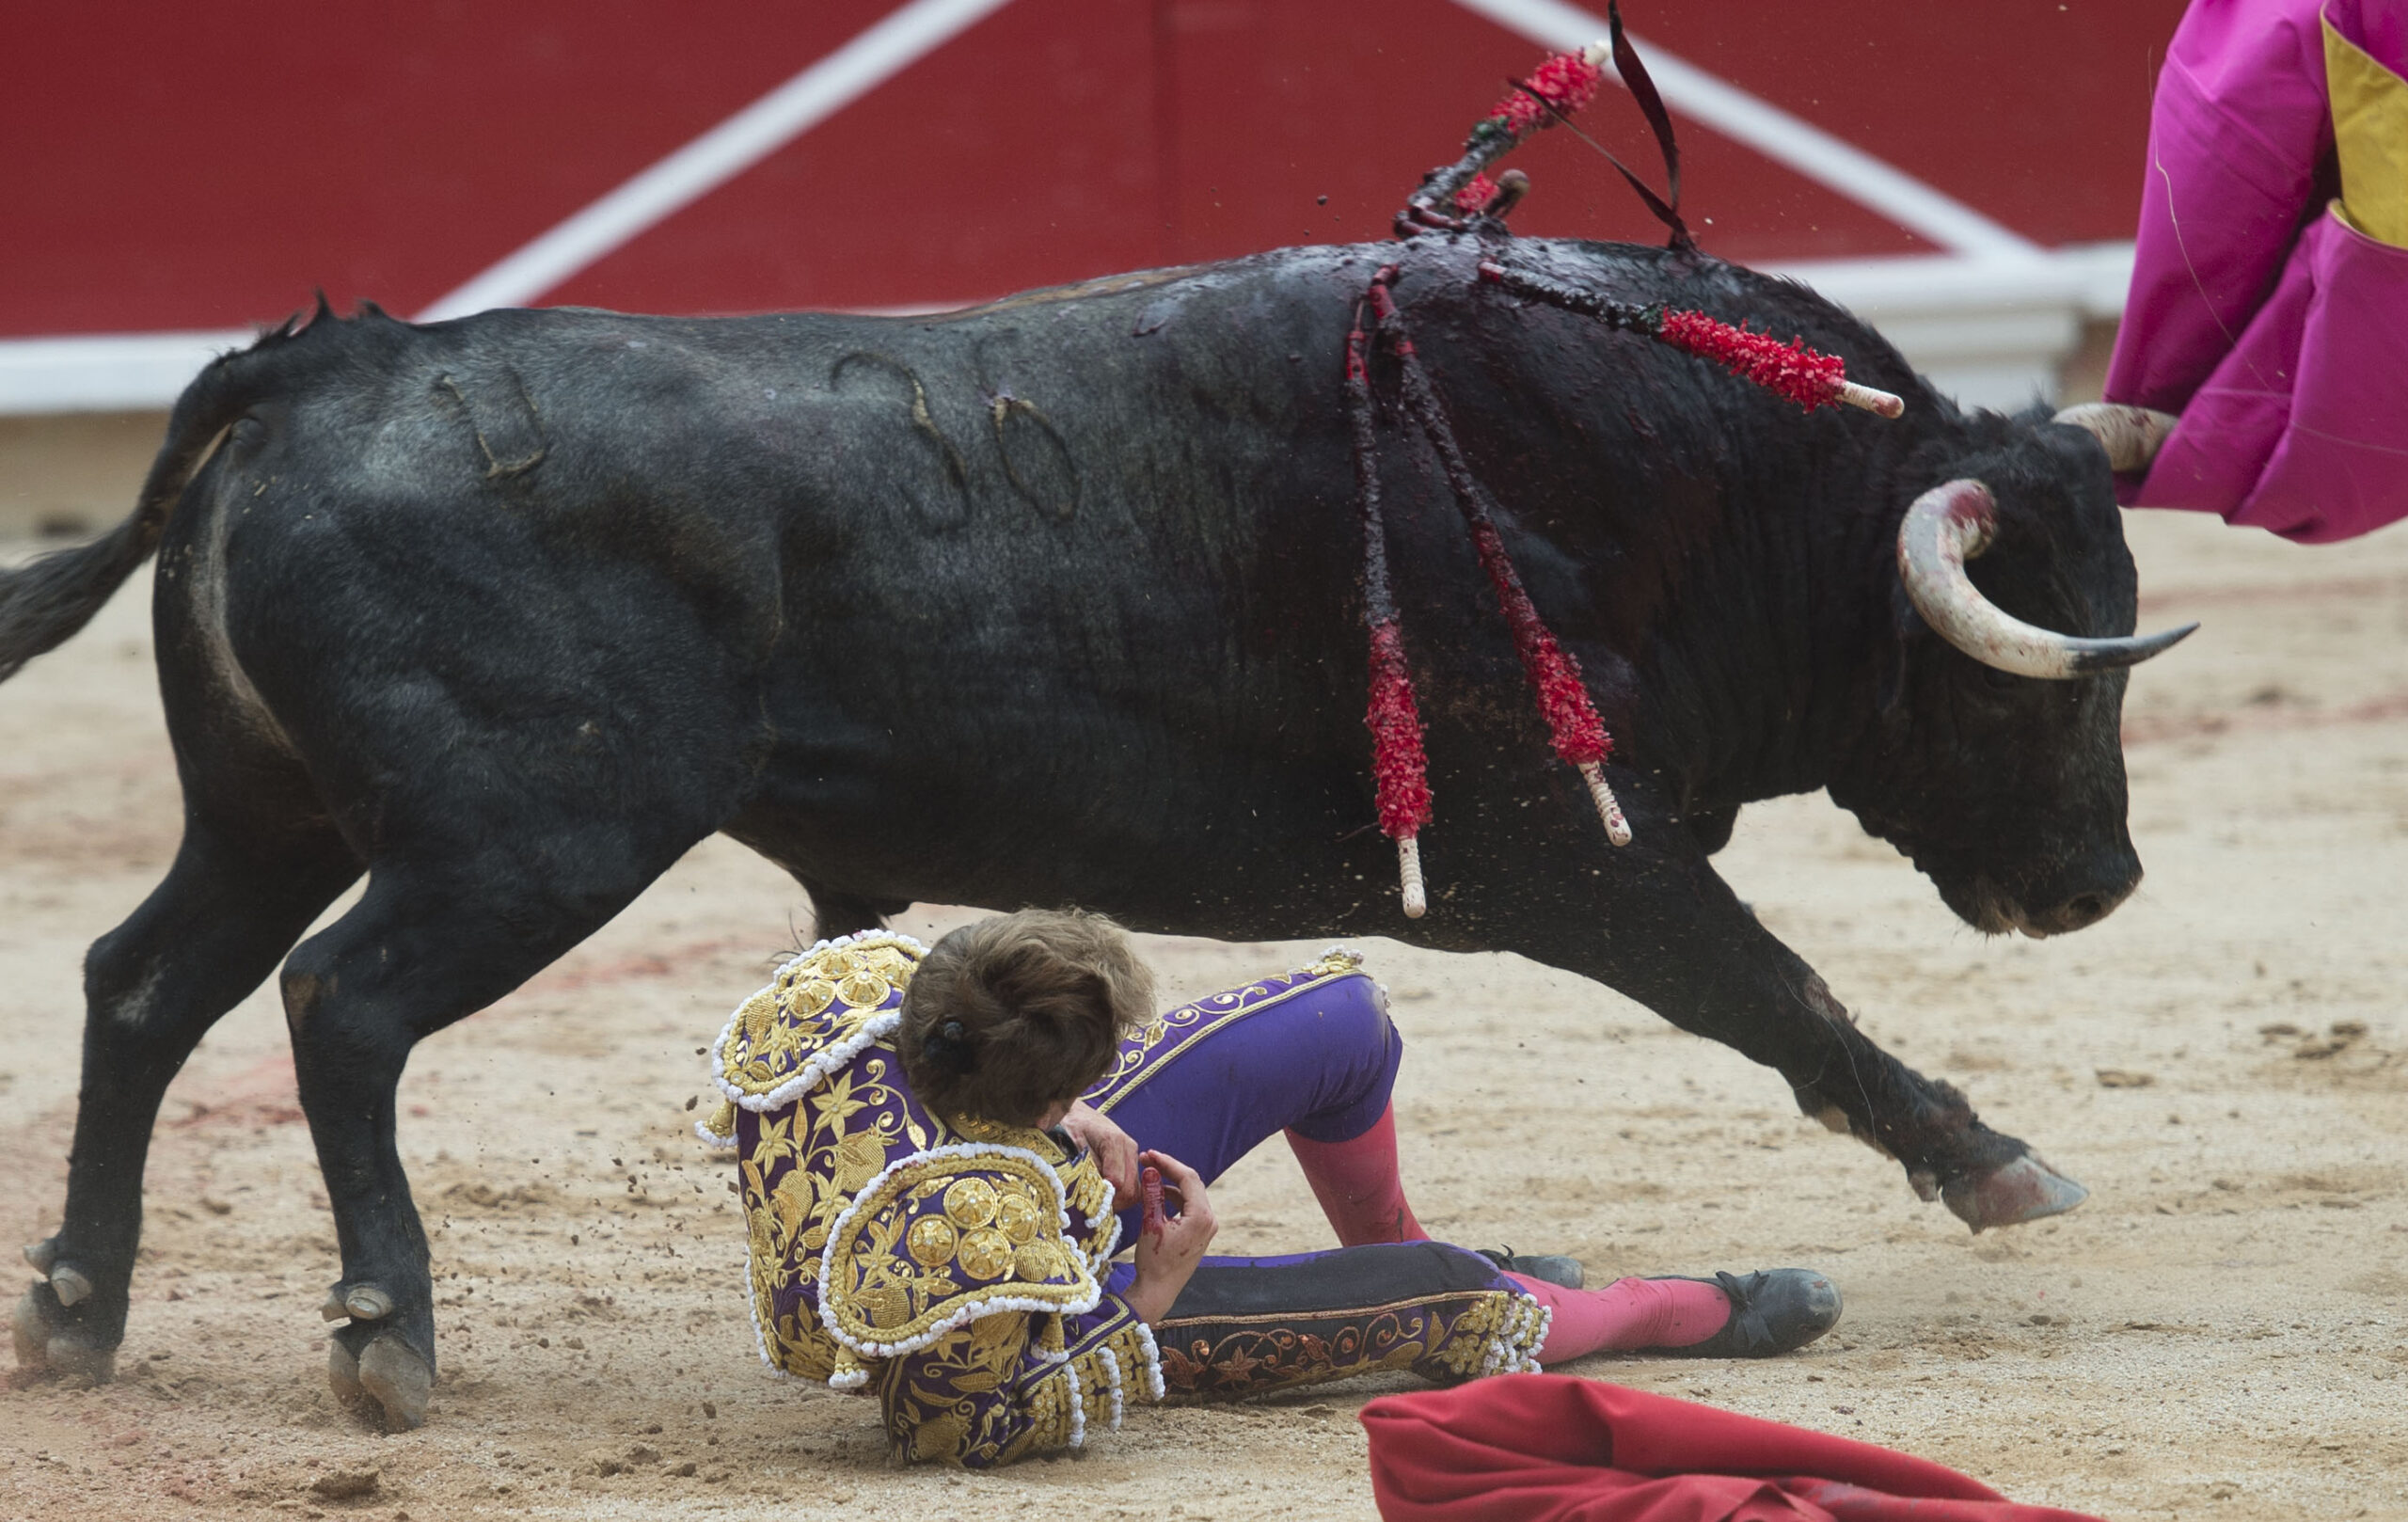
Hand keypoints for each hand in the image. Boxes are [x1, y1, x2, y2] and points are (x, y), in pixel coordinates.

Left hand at [1059, 1100, 1139, 1203]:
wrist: (1076, 1112)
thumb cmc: (1069, 1126)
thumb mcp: (1071, 1145)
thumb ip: (1086, 1166)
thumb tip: (1098, 1189)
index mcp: (1114, 1141)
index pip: (1118, 1182)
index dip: (1104, 1198)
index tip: (1088, 1204)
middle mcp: (1128, 1147)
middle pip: (1131, 1189)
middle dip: (1113, 1202)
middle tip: (1093, 1208)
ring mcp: (1132, 1153)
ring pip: (1135, 1189)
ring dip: (1119, 1200)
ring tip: (1098, 1201)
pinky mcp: (1130, 1158)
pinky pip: (1133, 1184)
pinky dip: (1122, 1194)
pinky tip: (1105, 1194)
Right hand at [1124, 1149, 1215, 1324]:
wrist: (1159, 1290)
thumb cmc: (1155, 1261)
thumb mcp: (1150, 1224)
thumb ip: (1152, 1194)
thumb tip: (1151, 1169)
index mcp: (1202, 1217)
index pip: (1188, 1178)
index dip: (1168, 1163)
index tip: (1149, 1155)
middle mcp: (1210, 1220)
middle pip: (1191, 1183)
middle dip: (1169, 1170)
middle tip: (1147, 1161)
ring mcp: (1207, 1227)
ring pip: (1189, 1194)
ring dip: (1170, 1184)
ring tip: (1149, 1176)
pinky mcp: (1200, 1232)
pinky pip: (1188, 1206)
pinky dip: (1173, 1198)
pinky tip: (1156, 1195)